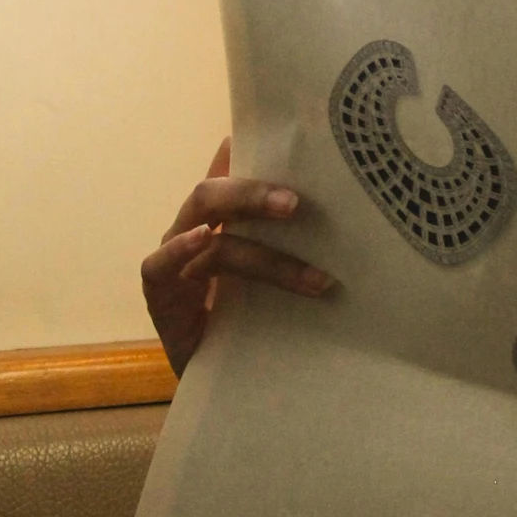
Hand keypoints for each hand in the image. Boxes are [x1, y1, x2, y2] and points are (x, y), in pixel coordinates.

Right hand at [142, 139, 335, 378]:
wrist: (229, 385)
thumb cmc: (259, 321)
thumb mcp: (286, 278)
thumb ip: (305, 242)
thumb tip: (357, 211)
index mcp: (226, 215)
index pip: (233, 167)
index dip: (251, 144)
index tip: (288, 131)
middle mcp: (197, 227)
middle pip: (216, 192)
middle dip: (255, 192)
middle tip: (297, 204)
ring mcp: (175, 256)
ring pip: (209, 230)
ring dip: (261, 252)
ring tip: (310, 275)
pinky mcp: (160, 290)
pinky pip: (163, 263)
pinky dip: (183, 247)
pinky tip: (204, 239)